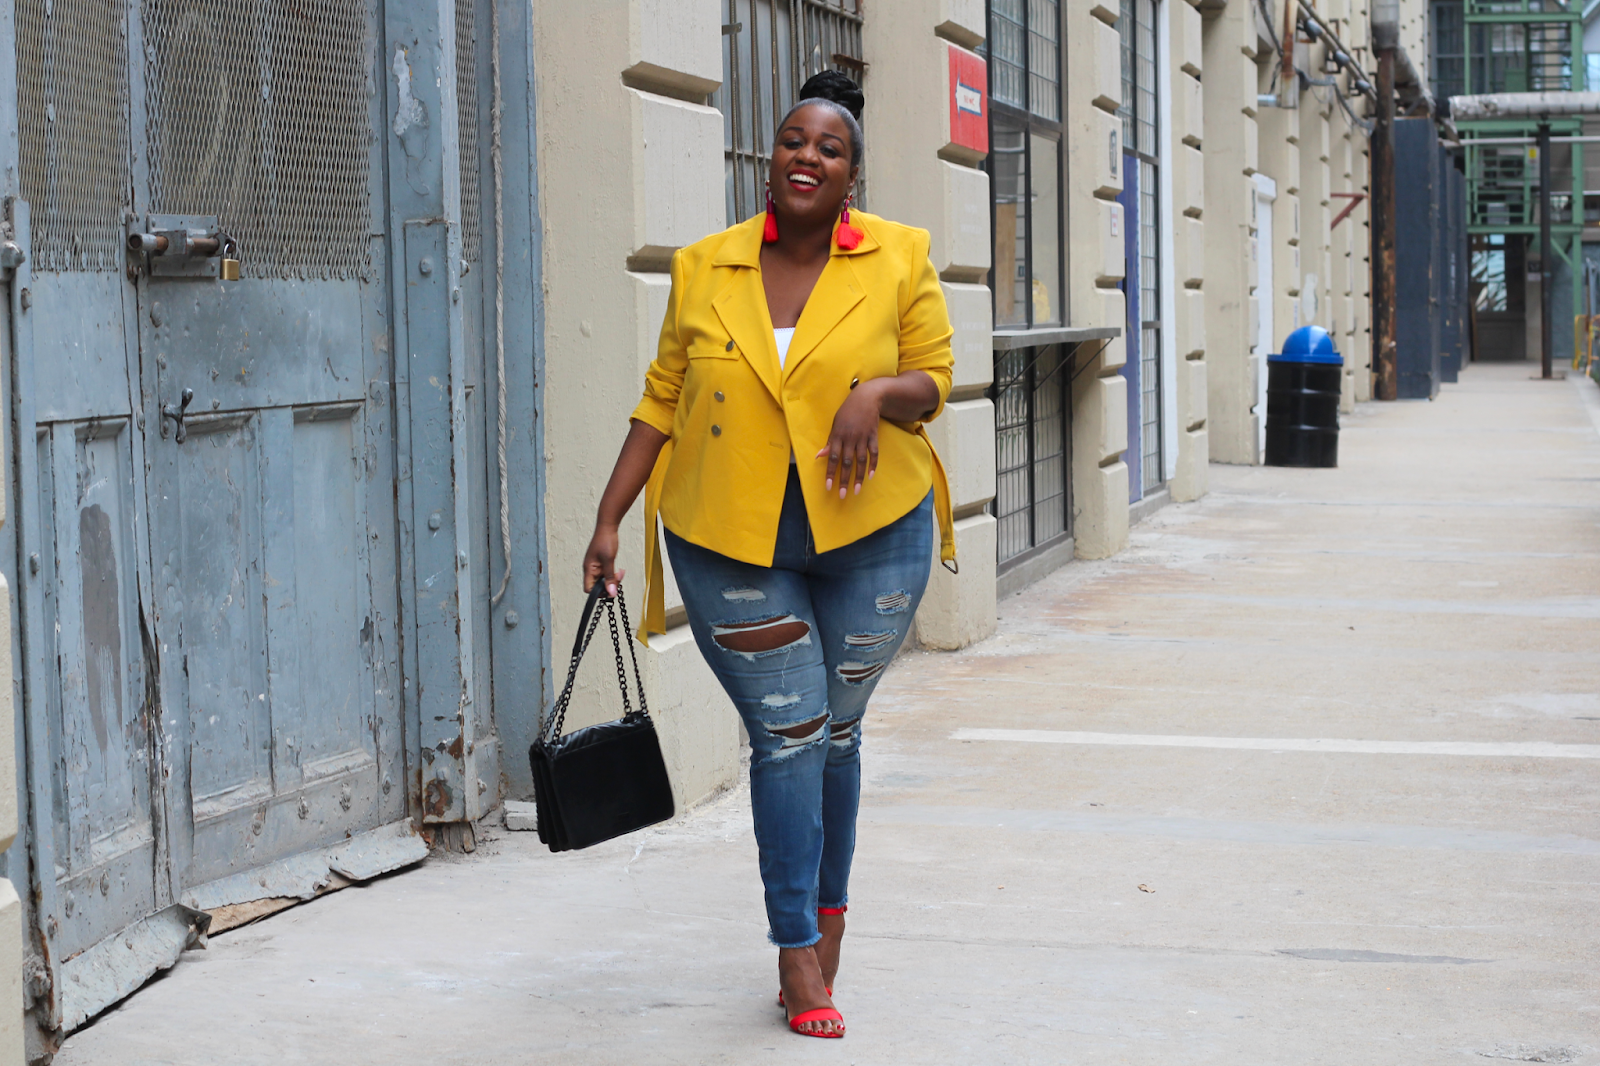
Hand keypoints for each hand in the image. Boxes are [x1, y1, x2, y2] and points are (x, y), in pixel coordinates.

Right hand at [582, 522, 624, 596]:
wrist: (608, 527)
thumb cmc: (605, 540)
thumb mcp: (609, 560)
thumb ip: (609, 577)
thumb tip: (611, 592)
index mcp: (589, 569)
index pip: (589, 588)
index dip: (599, 592)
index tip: (610, 589)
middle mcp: (591, 569)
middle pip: (597, 586)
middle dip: (609, 585)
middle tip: (618, 579)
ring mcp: (597, 566)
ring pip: (604, 580)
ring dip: (613, 579)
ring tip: (620, 573)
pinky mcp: (602, 563)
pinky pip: (607, 574)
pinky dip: (613, 574)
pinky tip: (619, 571)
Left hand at [817, 380, 883, 498]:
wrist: (866, 398)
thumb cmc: (847, 412)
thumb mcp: (835, 425)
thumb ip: (829, 442)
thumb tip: (818, 456)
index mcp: (838, 436)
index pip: (832, 458)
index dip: (830, 473)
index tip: (828, 487)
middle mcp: (850, 438)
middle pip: (847, 462)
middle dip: (844, 480)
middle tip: (842, 495)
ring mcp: (863, 437)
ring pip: (861, 461)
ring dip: (859, 477)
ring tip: (857, 490)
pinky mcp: (873, 436)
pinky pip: (874, 453)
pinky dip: (873, 465)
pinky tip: (870, 476)